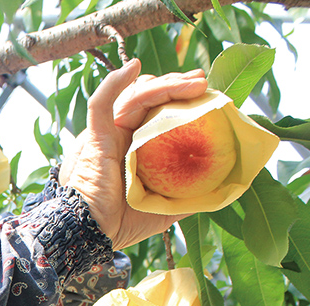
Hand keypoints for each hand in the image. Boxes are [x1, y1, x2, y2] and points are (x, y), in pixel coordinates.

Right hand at [58, 60, 207, 249]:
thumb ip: (186, 196)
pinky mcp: (94, 137)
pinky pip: (101, 103)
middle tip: (202, 83)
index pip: (157, 112)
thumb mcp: (163, 210)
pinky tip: (132, 67)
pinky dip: (114, 83)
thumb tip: (219, 189)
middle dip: (176, 87)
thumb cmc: (119, 224)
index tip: (204, 95)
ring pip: (135, 96)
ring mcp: (106, 133)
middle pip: (148, 98)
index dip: (179, 100)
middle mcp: (120, 135)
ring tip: (193, 82)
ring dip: (165, 84)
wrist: (91, 234)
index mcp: (134, 148)